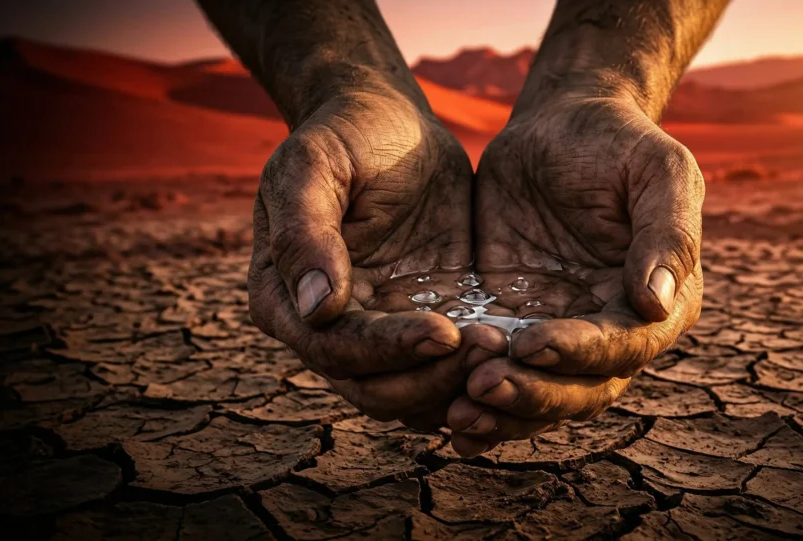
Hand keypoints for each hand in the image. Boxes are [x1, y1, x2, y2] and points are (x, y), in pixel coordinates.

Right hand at [248, 86, 507, 426]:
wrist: (389, 124)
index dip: (387, 350)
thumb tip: (318, 309)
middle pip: (376, 389)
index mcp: (286, 299)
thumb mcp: (313, 167)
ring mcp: (379, 331)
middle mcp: (327, 330)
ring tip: (506, 350)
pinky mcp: (425, 323)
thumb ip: (305, 233)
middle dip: (432, 379)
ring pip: (413, 394)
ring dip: (457, 385)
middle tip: (489, 348)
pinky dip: (476, 374)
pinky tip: (516, 353)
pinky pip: (447, 370)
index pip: (334, 350)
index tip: (443, 332)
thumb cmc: (343, 137)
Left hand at [448, 92, 704, 455]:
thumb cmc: (619, 142)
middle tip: (479, 387)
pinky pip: (501, 375)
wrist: (561, 126)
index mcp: (663, 303)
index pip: (624, 347)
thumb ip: (668, 233)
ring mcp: (564, 335)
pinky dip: (479, 405)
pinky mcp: (516, 325)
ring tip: (455, 416)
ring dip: (502, 414)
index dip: (579, 353)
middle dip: (532, 395)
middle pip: (580, 390)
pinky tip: (442, 421)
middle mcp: (615, 333)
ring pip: (540, 398)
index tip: (531, 344)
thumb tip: (656, 303)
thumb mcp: (658, 171)